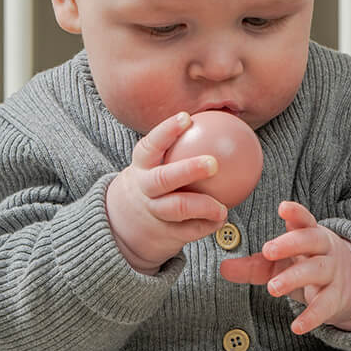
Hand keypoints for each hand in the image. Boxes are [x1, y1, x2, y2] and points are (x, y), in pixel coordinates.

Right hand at [106, 112, 228, 274]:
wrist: (126, 221)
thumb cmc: (154, 181)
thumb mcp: (155, 163)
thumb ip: (182, 146)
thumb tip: (224, 118)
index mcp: (142, 165)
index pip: (151, 145)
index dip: (166, 131)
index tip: (186, 118)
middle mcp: (145, 187)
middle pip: (163, 178)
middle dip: (187, 170)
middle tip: (213, 163)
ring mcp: (154, 211)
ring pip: (177, 208)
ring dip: (203, 207)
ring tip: (223, 208)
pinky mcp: (164, 232)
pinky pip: (188, 230)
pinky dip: (207, 226)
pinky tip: (222, 219)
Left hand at [220, 200, 350, 332]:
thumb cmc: (307, 266)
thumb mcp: (280, 263)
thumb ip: (253, 265)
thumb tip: (222, 268)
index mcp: (310, 234)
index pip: (305, 220)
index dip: (296, 213)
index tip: (283, 208)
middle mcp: (324, 250)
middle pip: (312, 240)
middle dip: (291, 243)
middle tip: (267, 250)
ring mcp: (333, 273)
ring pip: (317, 270)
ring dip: (295, 278)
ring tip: (272, 288)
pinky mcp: (337, 298)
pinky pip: (325, 306)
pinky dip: (311, 317)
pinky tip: (296, 326)